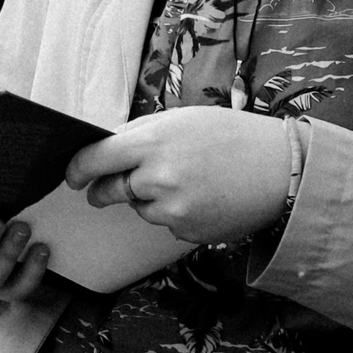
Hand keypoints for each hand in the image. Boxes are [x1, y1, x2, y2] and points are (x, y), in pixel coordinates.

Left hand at [62, 107, 294, 245]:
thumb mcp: (179, 120)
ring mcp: (173, 210)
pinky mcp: (189, 232)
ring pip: (141, 208)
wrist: (281, 169)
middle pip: (109, 191)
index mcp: (151, 144)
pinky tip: (202, 197)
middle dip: (103, 190)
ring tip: (186, 180)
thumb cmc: (229, 135)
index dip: (77, 169)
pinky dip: (175, 213)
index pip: (94, 160)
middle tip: (104, 188)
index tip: (71, 175)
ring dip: (148, 199)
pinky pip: (167, 224)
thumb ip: (137, 135)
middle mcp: (158, 179)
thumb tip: (101, 148)